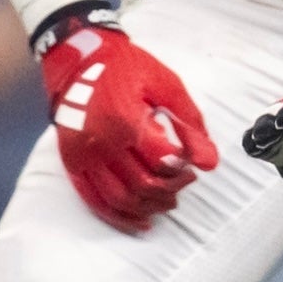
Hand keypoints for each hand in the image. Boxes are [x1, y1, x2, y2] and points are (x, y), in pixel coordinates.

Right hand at [37, 11, 218, 232]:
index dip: (183, 169)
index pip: (161, 162)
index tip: (194, 165)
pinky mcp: (71, 165)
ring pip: (118, 199)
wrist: (80, 60)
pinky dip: (118, 217)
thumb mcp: (168, 86)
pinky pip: (94, 202)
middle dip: (170, 190)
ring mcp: (81, 157)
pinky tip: (141, 221)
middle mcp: (99, 143)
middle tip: (186, 182)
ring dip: (148, 207)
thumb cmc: (129, 69)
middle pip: (141, 185)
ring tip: (169, 200)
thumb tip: (211, 163)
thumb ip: (191, 124)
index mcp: (125, 120)